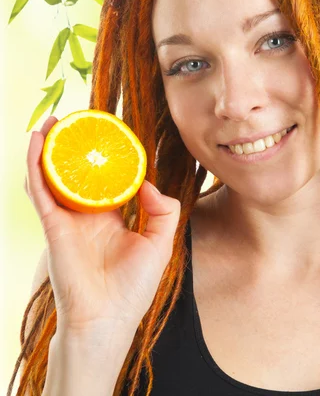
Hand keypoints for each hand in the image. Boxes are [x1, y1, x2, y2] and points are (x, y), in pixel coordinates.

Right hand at [25, 116, 180, 334]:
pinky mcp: (52, 226)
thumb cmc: (134, 288)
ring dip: (49, 148)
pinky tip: (38, 143)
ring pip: (53, 175)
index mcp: (108, 216)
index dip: (104, 156)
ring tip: (52, 122)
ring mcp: (66, 219)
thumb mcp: (160, 243)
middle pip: (74, 171)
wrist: (108, 319)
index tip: (108, 133)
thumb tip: (147, 181)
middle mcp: (85, 214)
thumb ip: (163, 210)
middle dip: (72, 146)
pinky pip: (41, 190)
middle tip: (74, 119)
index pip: (104, 178)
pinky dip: (36, 166)